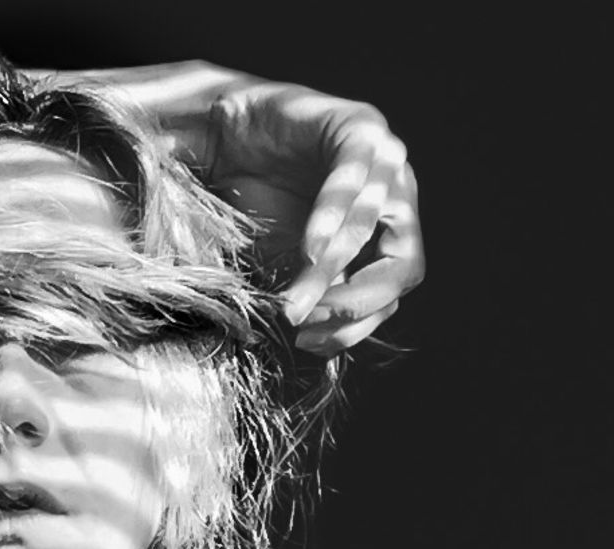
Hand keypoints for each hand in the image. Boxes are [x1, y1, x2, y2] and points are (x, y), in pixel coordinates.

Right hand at [202, 80, 421, 354]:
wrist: (225, 138)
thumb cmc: (257, 201)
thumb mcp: (288, 262)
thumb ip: (314, 293)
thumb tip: (314, 342)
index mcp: (387, 235)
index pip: (392, 293)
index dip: (354, 325)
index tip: (305, 341)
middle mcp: (396, 199)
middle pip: (403, 266)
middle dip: (355, 304)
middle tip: (305, 322)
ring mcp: (383, 160)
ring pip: (372, 228)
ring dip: (330, 270)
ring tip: (293, 299)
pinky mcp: (358, 126)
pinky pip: (353, 176)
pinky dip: (333, 216)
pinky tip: (309, 249)